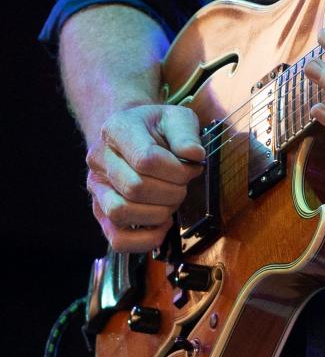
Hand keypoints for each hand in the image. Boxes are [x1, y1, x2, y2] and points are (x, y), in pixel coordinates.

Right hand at [86, 104, 204, 251]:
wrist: (132, 133)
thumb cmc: (156, 126)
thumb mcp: (176, 117)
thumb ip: (186, 133)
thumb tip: (195, 156)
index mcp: (116, 129)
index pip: (145, 158)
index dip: (176, 170)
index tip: (193, 167)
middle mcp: (99, 160)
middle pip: (134, 188)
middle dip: (170, 192)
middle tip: (184, 185)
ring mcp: (97, 189)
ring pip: (121, 213)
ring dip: (158, 213)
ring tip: (173, 201)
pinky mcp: (101, 214)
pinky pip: (117, 240)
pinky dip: (145, 240)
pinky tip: (162, 225)